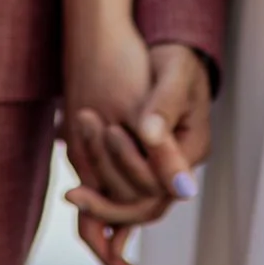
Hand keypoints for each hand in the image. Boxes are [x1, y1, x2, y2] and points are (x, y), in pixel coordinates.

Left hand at [63, 32, 212, 264]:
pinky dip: (99, 198)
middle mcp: (178, 167)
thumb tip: (149, 137)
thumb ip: (163, 107)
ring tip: (70, 191)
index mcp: (193, 147)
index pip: (162, 183)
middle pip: (146, 205)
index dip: (127, 174)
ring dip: (101, 199)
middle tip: (72, 194)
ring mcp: (158, 170)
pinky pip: (121, 196)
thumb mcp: (174, 75)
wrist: (167, 59)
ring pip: (132, 205)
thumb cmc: (175, 61)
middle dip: (109, 203)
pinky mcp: (139, 167)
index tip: (95, 164)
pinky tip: (75, 194)